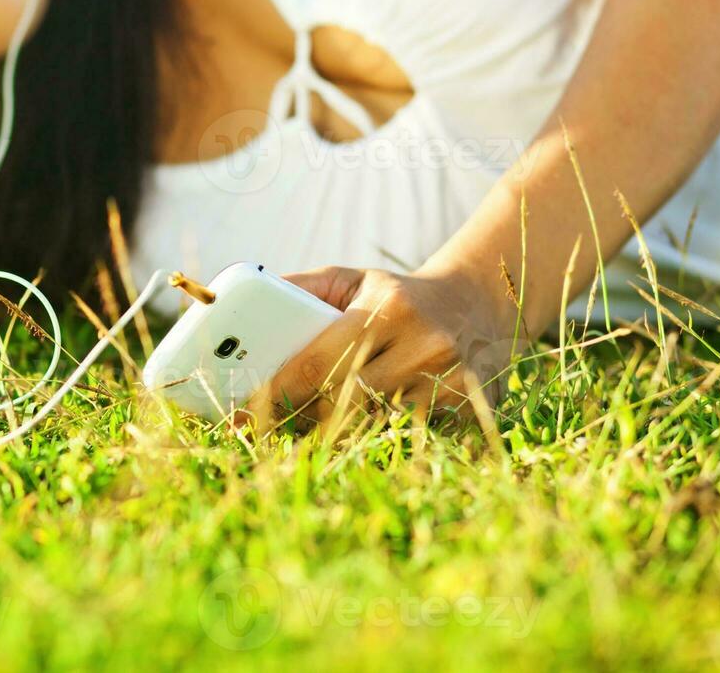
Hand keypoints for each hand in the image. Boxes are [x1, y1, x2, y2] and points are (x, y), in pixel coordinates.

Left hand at [240, 266, 518, 431]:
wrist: (477, 306)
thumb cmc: (397, 296)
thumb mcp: (351, 280)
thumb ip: (301, 289)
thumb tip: (249, 305)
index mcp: (389, 308)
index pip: (318, 363)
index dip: (276, 392)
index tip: (243, 412)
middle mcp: (425, 345)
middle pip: (344, 403)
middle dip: (300, 418)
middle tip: (268, 427)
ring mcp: (453, 382)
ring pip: (375, 427)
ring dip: (338, 433)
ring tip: (310, 430)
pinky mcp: (471, 411)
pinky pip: (407, 438)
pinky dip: (379, 439)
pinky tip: (363, 432)